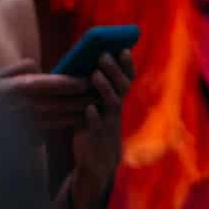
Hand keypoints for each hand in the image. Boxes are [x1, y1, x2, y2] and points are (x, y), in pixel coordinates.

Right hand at [0, 61, 92, 131]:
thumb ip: (18, 69)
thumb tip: (37, 66)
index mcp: (14, 90)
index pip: (46, 85)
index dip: (67, 83)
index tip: (85, 80)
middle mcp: (22, 108)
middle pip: (57, 103)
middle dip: (80, 98)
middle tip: (101, 92)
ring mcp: (24, 124)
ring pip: (58, 118)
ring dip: (79, 112)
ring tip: (98, 104)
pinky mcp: (27, 135)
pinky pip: (52, 128)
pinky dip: (69, 122)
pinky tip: (84, 118)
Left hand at [71, 50, 133, 193]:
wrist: (97, 160)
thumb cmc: (94, 126)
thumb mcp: (98, 106)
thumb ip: (95, 88)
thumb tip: (80, 63)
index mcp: (117, 99)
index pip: (127, 78)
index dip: (127, 64)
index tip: (123, 48)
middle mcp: (116, 109)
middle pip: (122, 86)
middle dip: (114, 70)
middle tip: (103, 55)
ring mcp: (109, 122)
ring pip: (112, 102)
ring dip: (105, 88)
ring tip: (94, 74)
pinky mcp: (97, 136)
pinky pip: (97, 125)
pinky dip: (93, 116)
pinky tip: (89, 108)